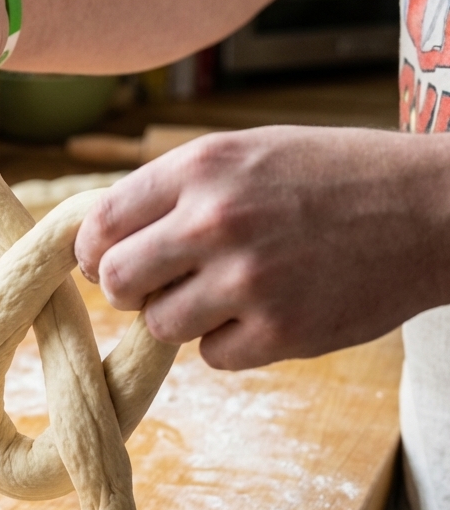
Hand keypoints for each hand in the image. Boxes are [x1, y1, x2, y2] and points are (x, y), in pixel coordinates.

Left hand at [75, 126, 449, 369]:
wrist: (429, 209)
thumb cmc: (334, 177)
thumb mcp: (249, 152)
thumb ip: (178, 189)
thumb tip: (105, 236)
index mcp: (203, 166)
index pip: (101, 223)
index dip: (93, 251)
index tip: (103, 262)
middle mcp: (216, 220)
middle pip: (115, 281)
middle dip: (128, 290)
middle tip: (157, 286)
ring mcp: (248, 280)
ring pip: (159, 326)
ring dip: (180, 318)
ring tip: (225, 294)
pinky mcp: (281, 332)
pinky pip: (213, 356)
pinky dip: (229, 342)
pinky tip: (265, 312)